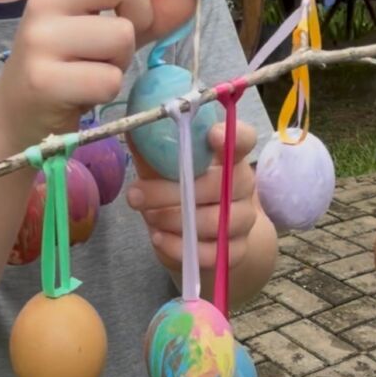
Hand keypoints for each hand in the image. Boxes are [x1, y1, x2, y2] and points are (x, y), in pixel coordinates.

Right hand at [0, 0, 196, 145]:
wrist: (17, 119)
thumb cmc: (67, 73)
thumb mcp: (108, 38)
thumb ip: (148, 16)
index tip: (137, 17)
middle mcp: (44, 2)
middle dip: (136, 22)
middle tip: (109, 50)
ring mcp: (40, 40)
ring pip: (121, 38)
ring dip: (118, 65)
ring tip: (90, 74)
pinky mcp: (43, 80)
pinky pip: (107, 80)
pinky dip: (105, 91)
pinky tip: (80, 94)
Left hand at [126, 120, 258, 272]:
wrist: (196, 235)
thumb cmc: (178, 190)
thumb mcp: (162, 166)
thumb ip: (151, 146)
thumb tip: (132, 123)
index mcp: (228, 155)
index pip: (243, 139)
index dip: (232, 136)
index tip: (211, 135)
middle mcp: (242, 185)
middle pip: (220, 185)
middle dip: (171, 191)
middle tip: (137, 195)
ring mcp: (242, 219)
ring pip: (215, 222)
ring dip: (174, 220)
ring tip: (149, 217)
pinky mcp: (236, 250)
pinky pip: (211, 252)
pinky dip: (179, 247)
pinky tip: (159, 238)